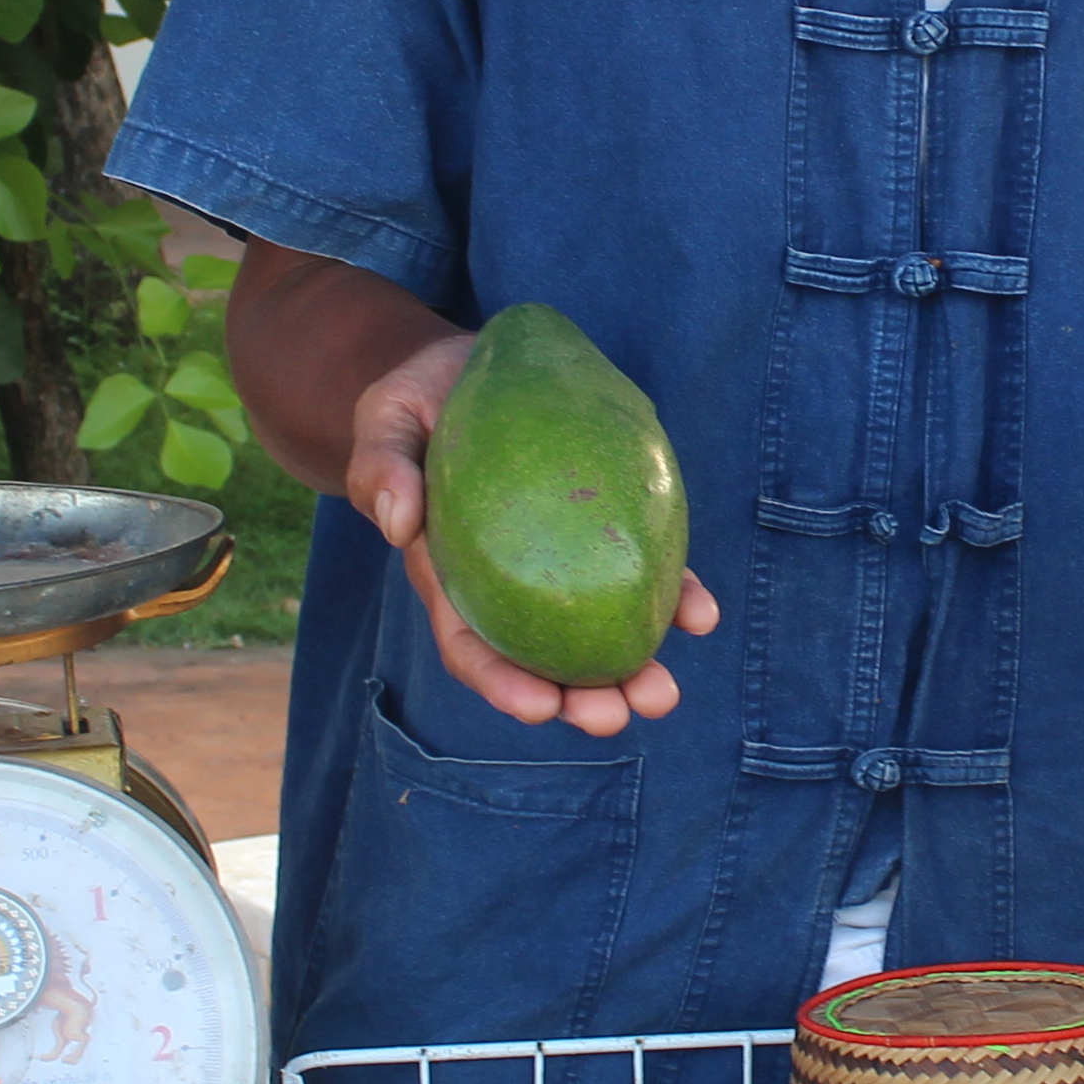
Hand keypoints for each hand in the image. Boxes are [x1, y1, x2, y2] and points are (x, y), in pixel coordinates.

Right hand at [344, 331, 720, 733]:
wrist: (472, 369)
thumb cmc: (421, 401)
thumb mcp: (387, 419)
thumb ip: (382, 467)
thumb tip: (399, 523)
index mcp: (452, 575)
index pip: (472, 646)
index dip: (503, 682)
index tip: (538, 708)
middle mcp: (512, 583)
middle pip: (543, 658)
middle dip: (580, 698)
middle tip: (617, 715)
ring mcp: (564, 560)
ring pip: (598, 632)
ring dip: (631, 671)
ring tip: (662, 695)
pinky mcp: (606, 527)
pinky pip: (643, 572)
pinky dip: (672, 600)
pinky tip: (701, 615)